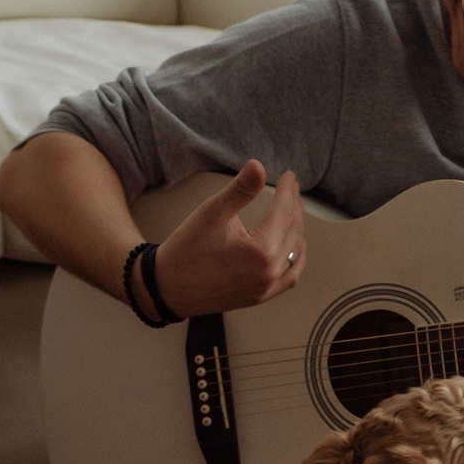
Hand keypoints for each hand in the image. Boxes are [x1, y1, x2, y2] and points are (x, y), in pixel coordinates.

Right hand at [145, 159, 306, 317]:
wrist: (166, 287)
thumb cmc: (185, 251)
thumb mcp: (212, 212)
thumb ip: (240, 189)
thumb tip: (258, 166)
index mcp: (261, 251)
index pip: (284, 212)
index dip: (288, 190)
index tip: (289, 176)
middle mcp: (268, 273)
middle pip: (293, 232)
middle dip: (294, 207)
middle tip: (292, 189)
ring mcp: (265, 288)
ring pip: (295, 254)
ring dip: (297, 230)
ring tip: (293, 212)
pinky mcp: (259, 297)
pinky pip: (289, 278)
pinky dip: (294, 259)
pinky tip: (293, 248)